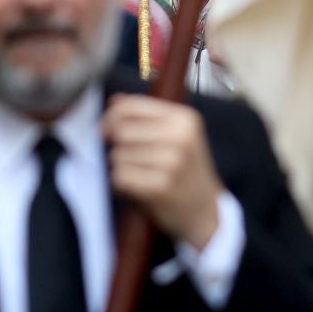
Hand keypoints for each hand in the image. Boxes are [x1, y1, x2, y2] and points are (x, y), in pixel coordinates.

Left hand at [103, 94, 225, 250]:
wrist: (206, 211)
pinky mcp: (159, 186)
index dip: (111, 117)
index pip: (130, 107)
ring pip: (117, 155)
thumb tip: (115, 100)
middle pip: (120, 131)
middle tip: (131, 158)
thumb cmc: (185, 170)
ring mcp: (171, 162)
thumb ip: (146, 116)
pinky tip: (138, 186)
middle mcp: (180, 137)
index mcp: (183, 119)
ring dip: (120, 166)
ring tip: (140, 173)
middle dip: (117, 146)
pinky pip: (119, 176)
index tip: (107, 128)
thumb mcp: (177, 135)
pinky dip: (121, 183)